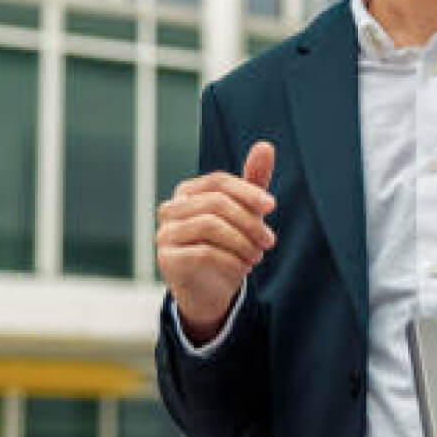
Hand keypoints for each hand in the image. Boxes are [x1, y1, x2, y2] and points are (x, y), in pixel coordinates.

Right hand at [156, 142, 276, 343]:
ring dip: (241, 242)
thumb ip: (253, 181)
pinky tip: (242, 268)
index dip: (247, 191)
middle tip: (269, 241)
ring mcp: (165, 234)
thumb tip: (265, 145)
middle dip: (248, 222)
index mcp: (188, 192)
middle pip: (215, 203)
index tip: (271, 206)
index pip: (218, 182)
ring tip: (256, 255)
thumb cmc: (227, 245)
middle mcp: (171, 209)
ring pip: (209, 226)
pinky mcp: (167, 259)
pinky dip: (231, 260)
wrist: (211, 290)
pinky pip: (203, 253)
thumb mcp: (244, 213)